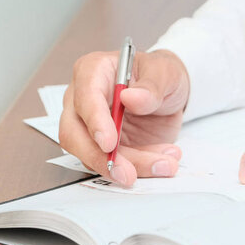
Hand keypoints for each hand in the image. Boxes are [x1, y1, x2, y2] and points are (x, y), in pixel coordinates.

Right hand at [59, 49, 189, 185]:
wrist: (170, 94)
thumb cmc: (160, 75)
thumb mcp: (165, 73)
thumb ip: (151, 87)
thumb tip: (131, 98)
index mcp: (93, 71)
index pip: (85, 97)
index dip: (95, 122)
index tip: (109, 143)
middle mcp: (83, 100)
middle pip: (74, 134)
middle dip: (101, 158)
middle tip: (127, 173)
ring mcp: (90, 127)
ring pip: (94, 155)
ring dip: (130, 166)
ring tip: (163, 164)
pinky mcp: (103, 148)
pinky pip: (113, 165)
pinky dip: (139, 168)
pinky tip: (161, 163)